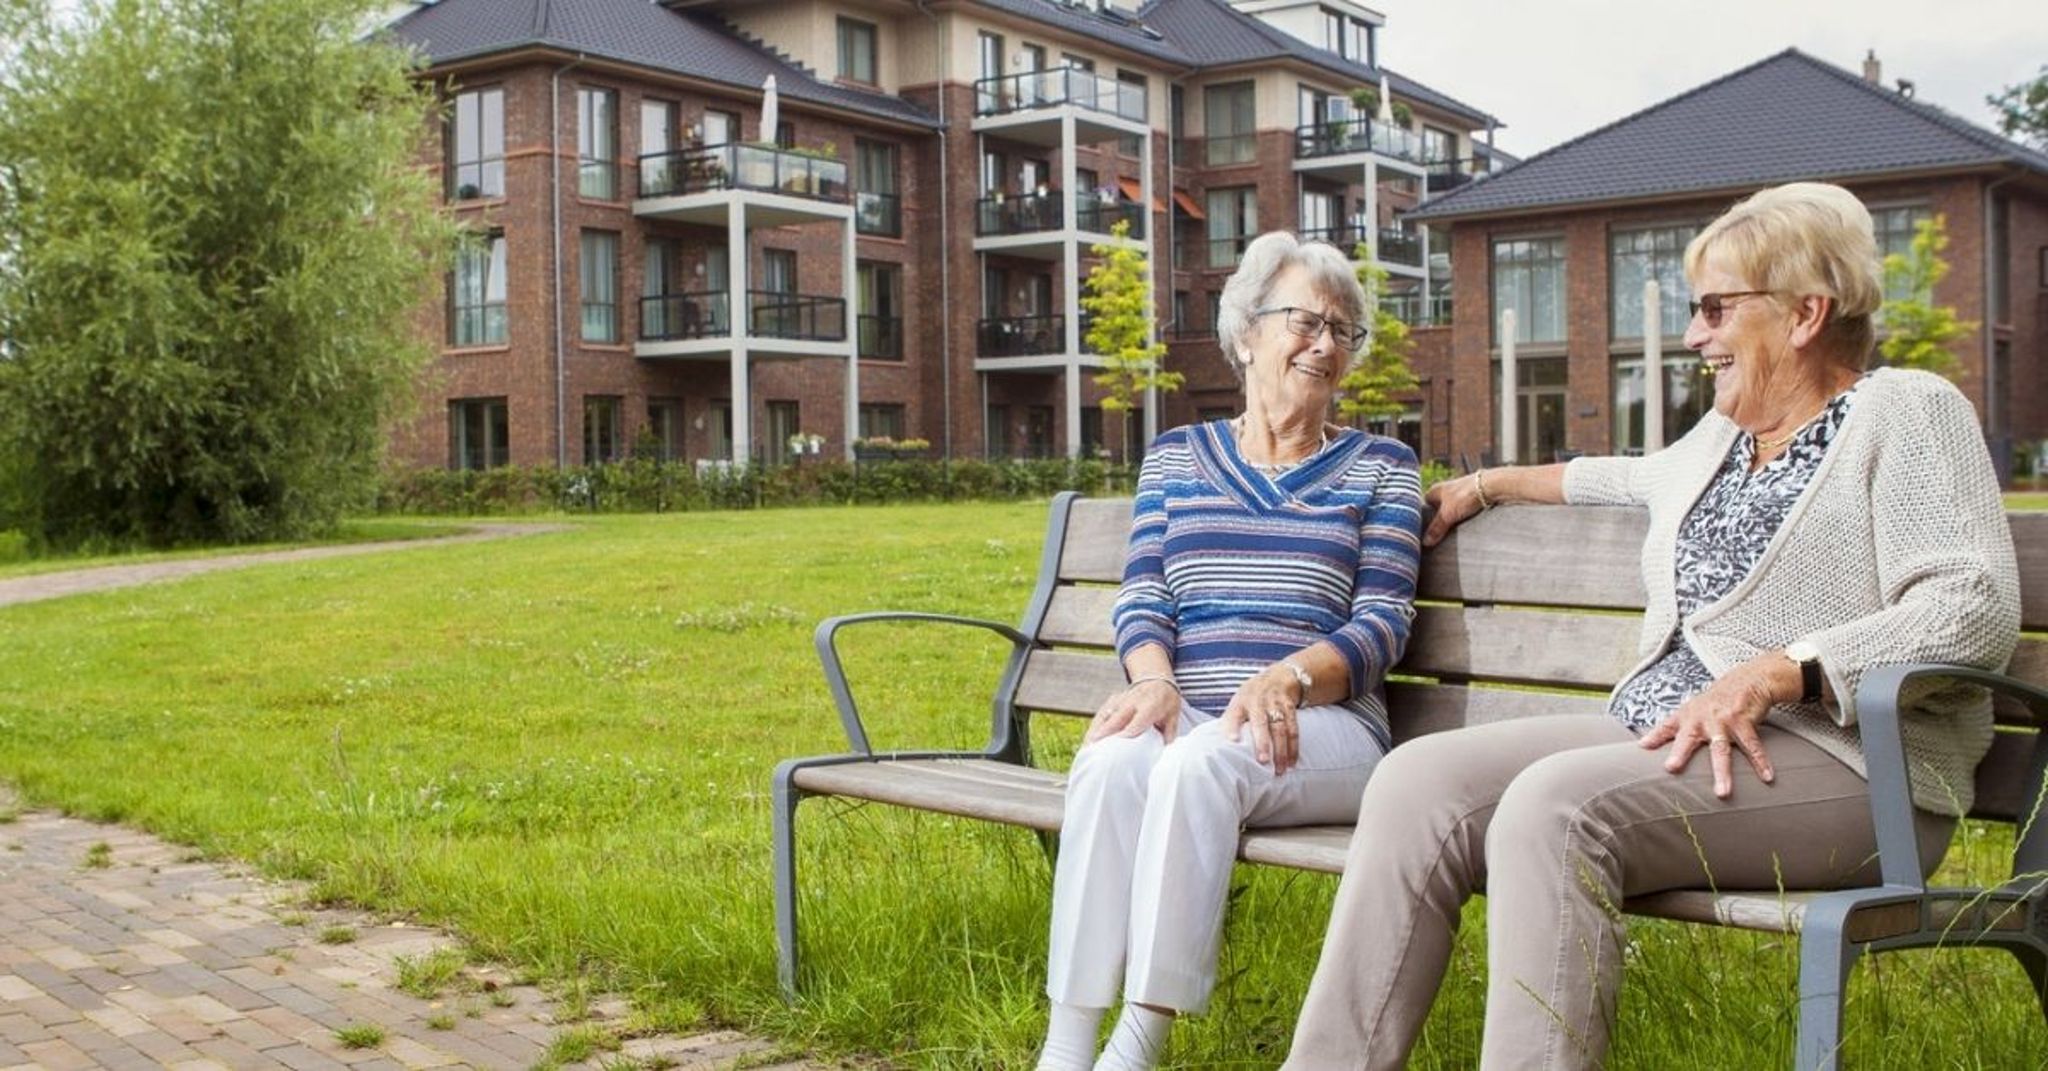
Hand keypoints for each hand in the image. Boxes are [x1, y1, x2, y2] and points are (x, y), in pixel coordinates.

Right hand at [1087, 678, 1183, 744]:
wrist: (1157, 681)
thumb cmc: (1166, 703)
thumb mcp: (1174, 716)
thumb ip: (1169, 734)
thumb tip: (1164, 751)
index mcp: (1151, 705)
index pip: (1139, 719)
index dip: (1130, 729)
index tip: (1121, 741)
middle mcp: (1133, 701)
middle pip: (1118, 717)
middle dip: (1106, 731)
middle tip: (1094, 745)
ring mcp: (1121, 700)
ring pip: (1106, 715)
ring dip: (1096, 730)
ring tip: (1087, 746)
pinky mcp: (1113, 701)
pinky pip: (1101, 714)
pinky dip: (1094, 727)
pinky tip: (1088, 740)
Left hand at [1223, 665, 1304, 773]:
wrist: (1279, 677)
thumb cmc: (1251, 697)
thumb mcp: (1237, 703)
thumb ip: (1229, 722)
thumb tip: (1217, 746)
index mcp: (1240, 703)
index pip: (1234, 714)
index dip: (1232, 726)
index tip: (1233, 741)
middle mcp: (1258, 702)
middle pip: (1261, 723)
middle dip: (1262, 743)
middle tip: (1263, 761)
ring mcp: (1275, 704)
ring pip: (1280, 728)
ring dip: (1281, 750)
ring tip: (1280, 770)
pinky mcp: (1289, 708)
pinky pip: (1293, 729)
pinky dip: (1293, 747)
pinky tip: (1292, 762)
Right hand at [1422, 472, 1486, 546]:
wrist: (1491, 486)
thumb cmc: (1465, 495)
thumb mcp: (1448, 515)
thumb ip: (1436, 528)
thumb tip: (1425, 542)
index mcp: (1434, 490)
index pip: (1423, 505)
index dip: (1422, 518)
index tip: (1422, 531)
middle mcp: (1445, 490)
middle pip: (1437, 510)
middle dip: (1437, 522)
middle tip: (1435, 536)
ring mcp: (1458, 494)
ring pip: (1450, 511)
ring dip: (1450, 521)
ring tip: (1449, 534)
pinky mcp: (1471, 498)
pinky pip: (1462, 512)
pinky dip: (1461, 519)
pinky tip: (1463, 528)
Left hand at [1639, 663, 1777, 798]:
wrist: (1746, 680)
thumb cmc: (1713, 702)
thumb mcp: (1689, 711)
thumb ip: (1668, 729)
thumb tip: (1642, 744)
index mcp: (1686, 717)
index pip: (1666, 727)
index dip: (1654, 736)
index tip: (1643, 747)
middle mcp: (1701, 719)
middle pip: (1689, 739)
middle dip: (1680, 753)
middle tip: (1671, 768)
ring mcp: (1722, 721)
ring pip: (1721, 750)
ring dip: (1722, 772)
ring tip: (1722, 793)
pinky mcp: (1743, 722)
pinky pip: (1752, 746)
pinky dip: (1760, 762)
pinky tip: (1767, 777)